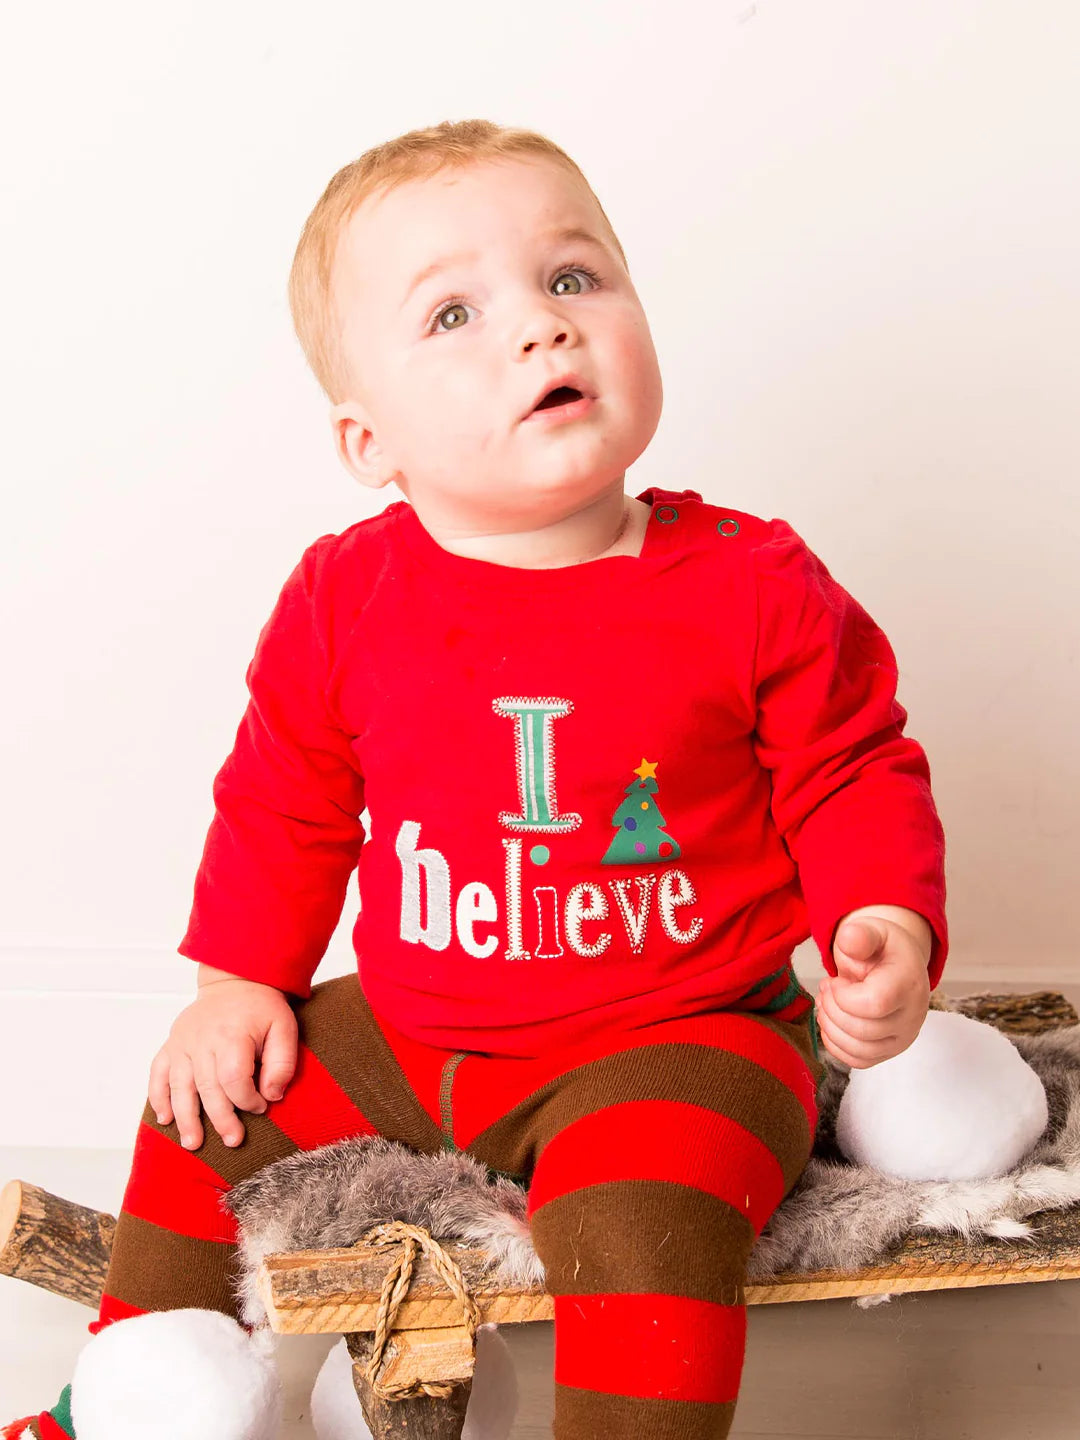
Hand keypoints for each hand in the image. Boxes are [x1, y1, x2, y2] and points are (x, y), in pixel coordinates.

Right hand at [148, 972, 297, 1149]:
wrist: (235, 980)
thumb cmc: (262, 1008)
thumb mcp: (284, 1028)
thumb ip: (282, 1063)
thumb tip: (272, 1096)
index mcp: (231, 1035)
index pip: (234, 1078)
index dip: (248, 1099)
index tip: (261, 1107)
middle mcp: (202, 1040)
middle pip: (207, 1088)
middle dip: (220, 1118)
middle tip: (232, 1140)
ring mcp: (182, 1043)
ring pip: (179, 1086)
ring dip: (185, 1118)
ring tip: (193, 1143)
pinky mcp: (171, 1044)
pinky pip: (158, 1073)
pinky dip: (158, 1097)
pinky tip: (164, 1118)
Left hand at [816, 905, 931, 1068]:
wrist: (897, 965)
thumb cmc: (883, 949)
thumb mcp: (873, 931)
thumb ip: (860, 934)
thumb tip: (849, 937)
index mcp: (909, 983)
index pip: (874, 1004)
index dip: (843, 996)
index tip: (835, 981)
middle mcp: (912, 1016)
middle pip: (863, 1031)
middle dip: (832, 1009)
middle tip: (826, 988)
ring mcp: (902, 1037)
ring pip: (859, 1051)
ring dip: (830, 1027)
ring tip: (826, 1002)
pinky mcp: (889, 1051)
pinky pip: (858, 1062)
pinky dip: (836, 1045)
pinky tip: (831, 1020)